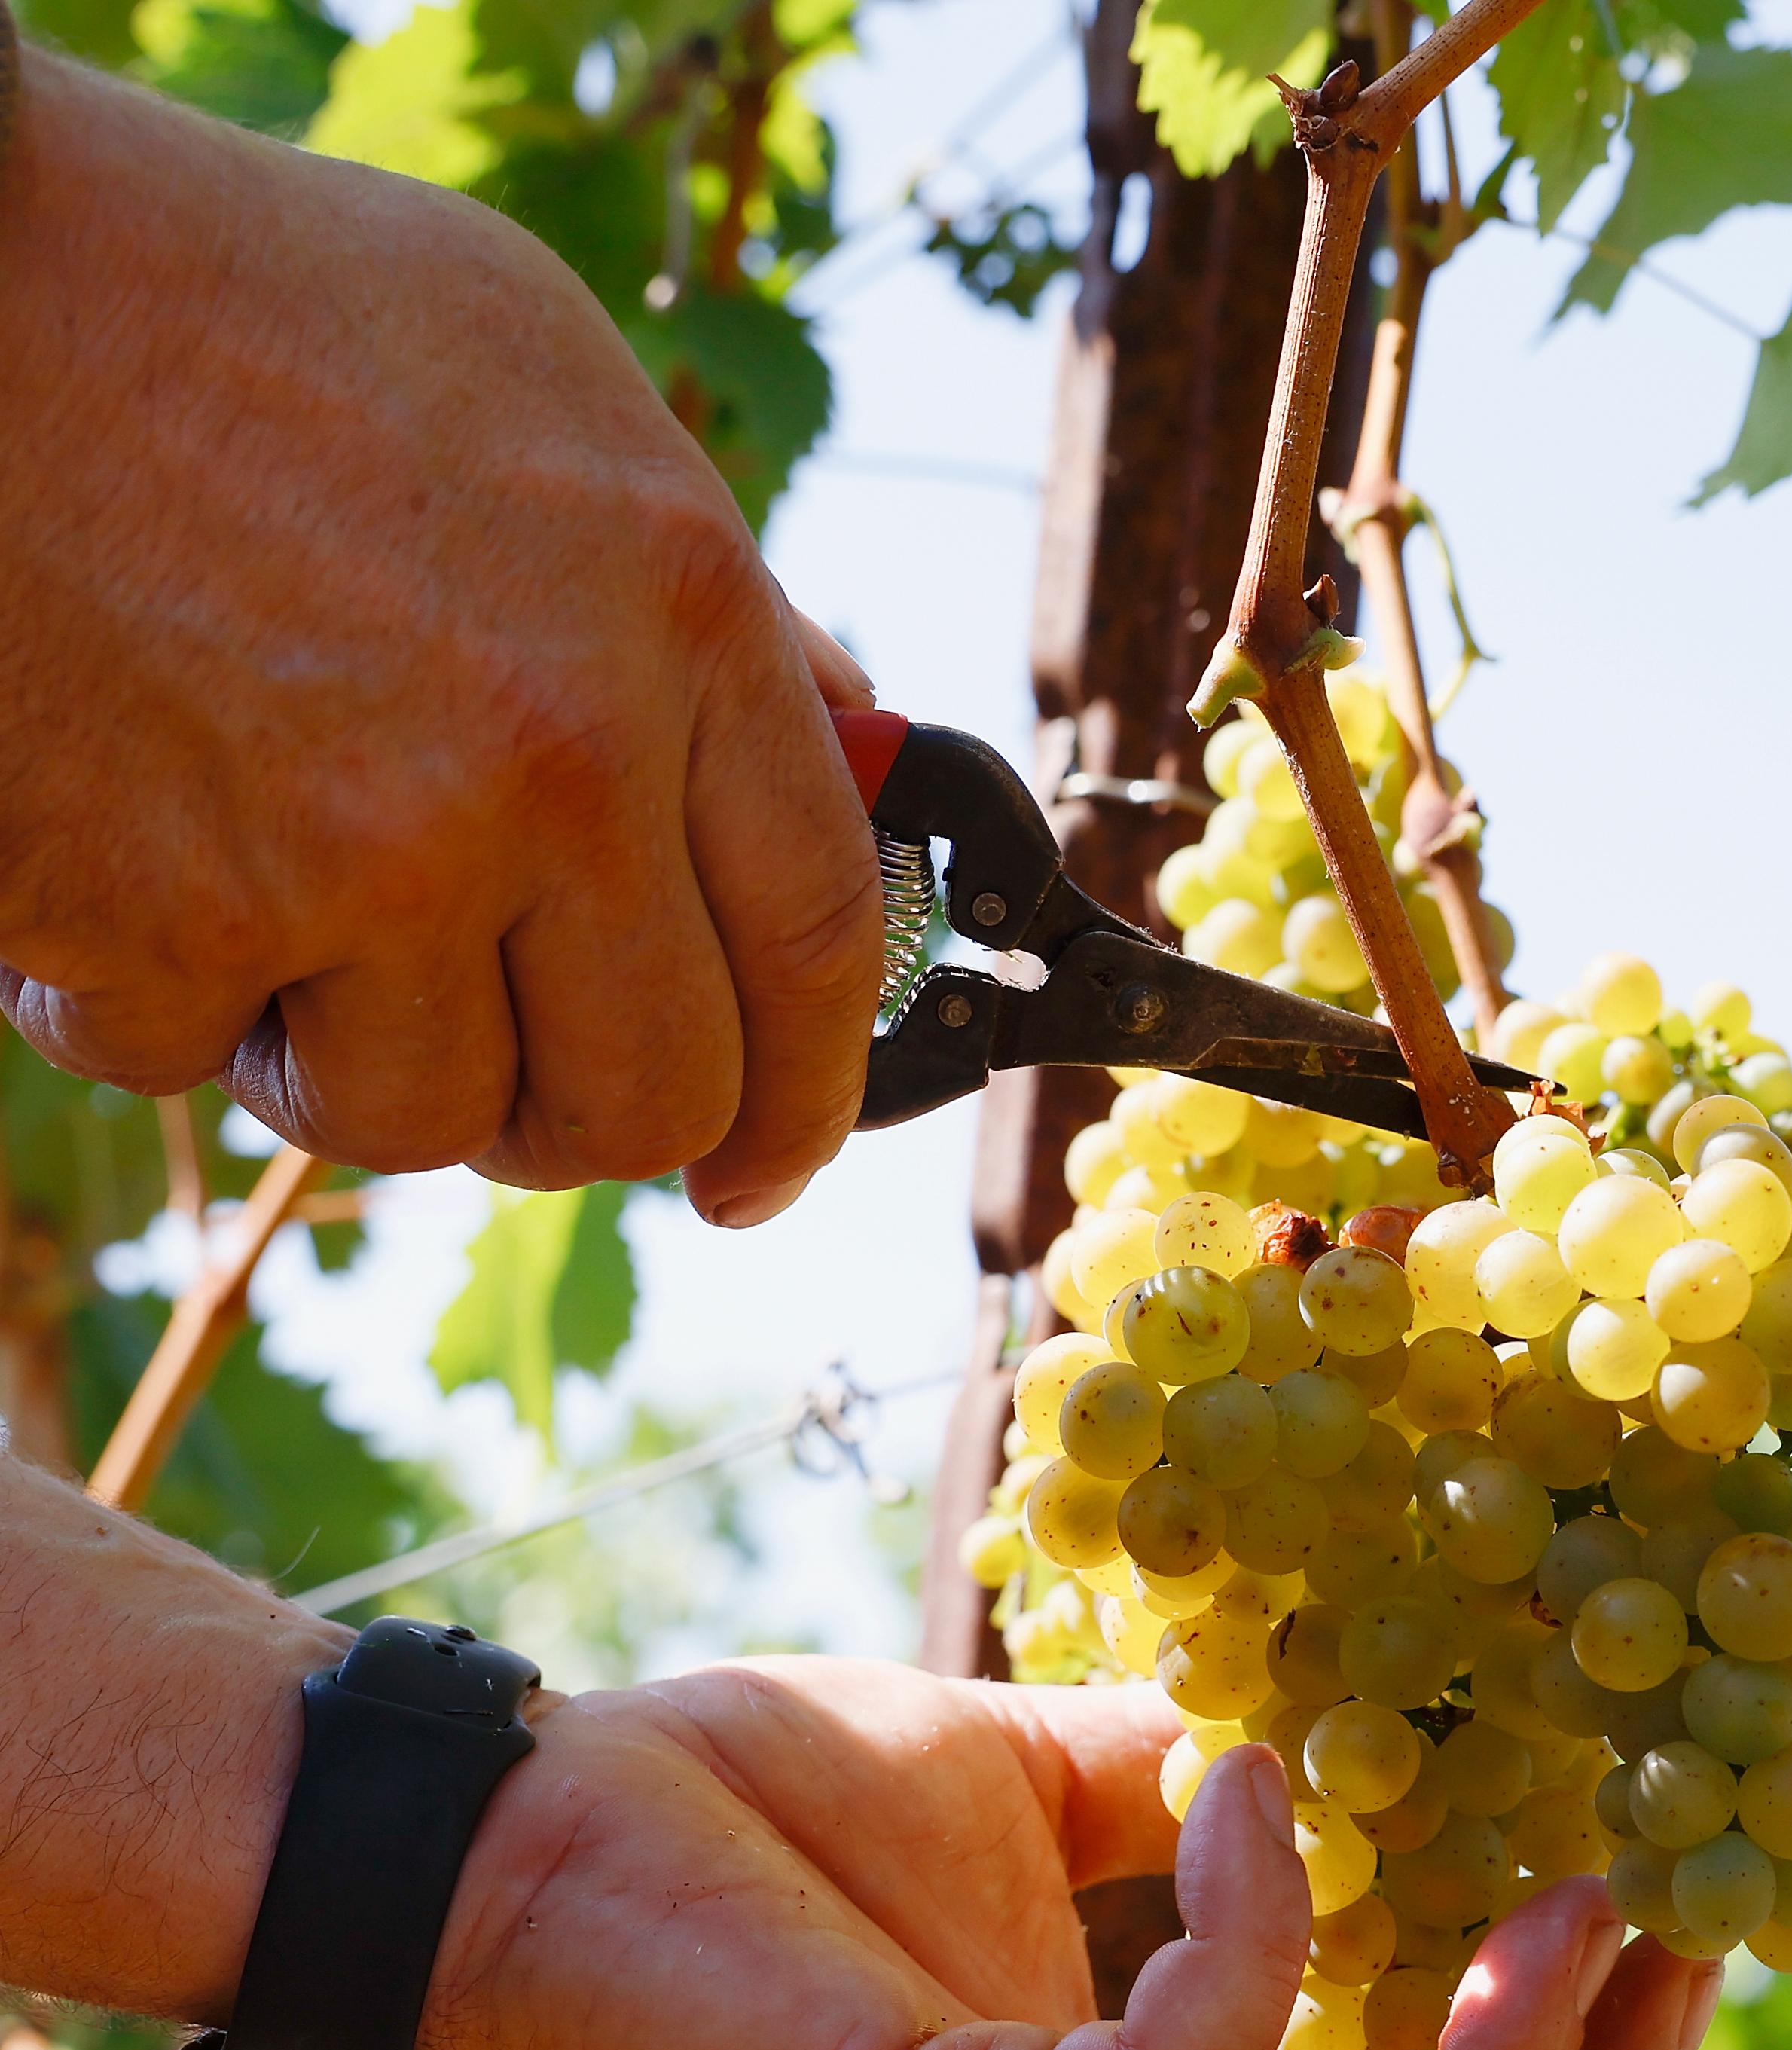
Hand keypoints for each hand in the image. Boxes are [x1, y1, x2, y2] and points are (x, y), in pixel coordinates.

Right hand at [0, 61, 883, 1224]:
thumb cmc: (251, 309)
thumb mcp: (559, 394)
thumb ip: (711, 598)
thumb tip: (837, 741)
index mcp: (681, 620)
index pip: (819, 942)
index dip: (807, 1098)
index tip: (763, 1169)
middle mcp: (558, 760)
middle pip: (646, 1095)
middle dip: (579, 1124)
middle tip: (513, 1078)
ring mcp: (366, 852)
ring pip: (423, 1116)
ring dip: (357, 1061)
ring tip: (288, 918)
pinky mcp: (164, 920)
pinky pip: (195, 1062)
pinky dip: (151, 997)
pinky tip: (126, 856)